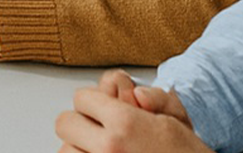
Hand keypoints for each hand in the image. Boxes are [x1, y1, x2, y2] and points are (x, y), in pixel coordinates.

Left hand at [55, 73, 204, 152]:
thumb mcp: (177, 120)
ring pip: (65, 150)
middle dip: (81, 123)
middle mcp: (109, 148)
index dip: (94, 101)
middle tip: (97, 130)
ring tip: (100, 150)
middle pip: (65, 123)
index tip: (103, 109)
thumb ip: (155, 98)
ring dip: (78, 147)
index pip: (81, 98)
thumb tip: (136, 94)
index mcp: (125, 124)